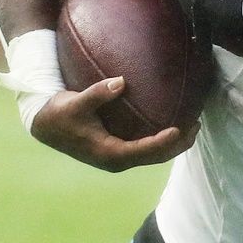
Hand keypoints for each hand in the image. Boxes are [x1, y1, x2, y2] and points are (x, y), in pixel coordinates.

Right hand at [31, 77, 195, 172]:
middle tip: (197, 125)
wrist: (45, 126)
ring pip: (153, 156)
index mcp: (108, 153)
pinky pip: (147, 149)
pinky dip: (163, 141)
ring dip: (174, 144)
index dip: (163, 142)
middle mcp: (116, 160)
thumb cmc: (60, 114)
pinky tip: (174, 125)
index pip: (143, 151)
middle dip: (178, 144)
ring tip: (193, 126)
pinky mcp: (119, 151)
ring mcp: (118, 158)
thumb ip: (97, 94)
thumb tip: (120, 82)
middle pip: (155, 157)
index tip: (180, 129)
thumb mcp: (75, 103)